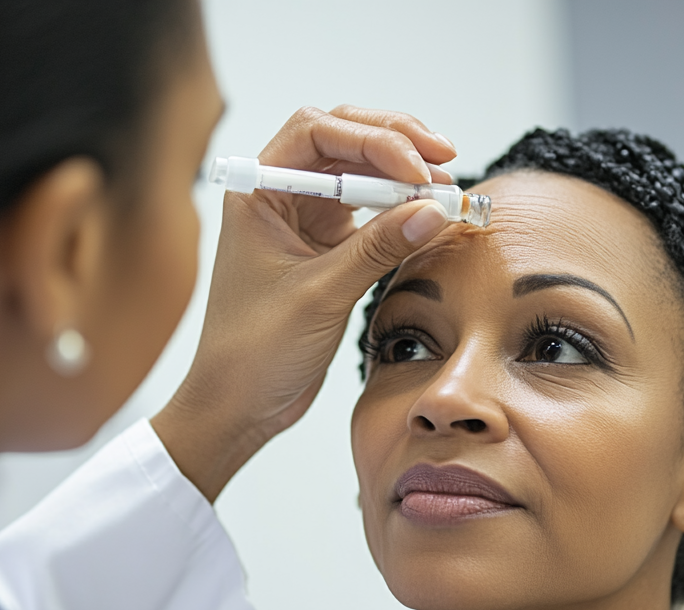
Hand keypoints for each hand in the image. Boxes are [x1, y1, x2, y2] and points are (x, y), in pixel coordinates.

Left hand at [153, 105, 455, 501]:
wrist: (237, 404)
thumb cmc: (252, 352)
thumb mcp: (320, 294)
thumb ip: (377, 248)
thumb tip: (433, 211)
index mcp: (258, 191)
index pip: (318, 131)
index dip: (373, 139)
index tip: (415, 170)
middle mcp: (280, 196)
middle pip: (344, 139)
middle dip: (397, 143)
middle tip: (445, 161)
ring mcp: (304, 220)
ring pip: (361, 173)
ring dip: (404, 176)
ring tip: (446, 189)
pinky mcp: (326, 249)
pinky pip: (370, 213)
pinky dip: (401, 210)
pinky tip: (430, 215)